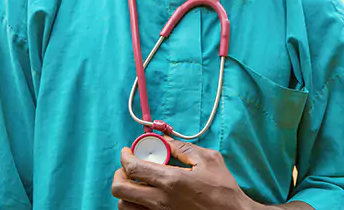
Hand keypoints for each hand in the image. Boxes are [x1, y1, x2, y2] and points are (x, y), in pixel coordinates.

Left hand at [112, 137, 255, 209]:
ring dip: (126, 192)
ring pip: (124, 207)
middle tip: (129, 167)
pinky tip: (146, 197)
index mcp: (170, 181)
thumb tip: (164, 140)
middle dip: (120, 174)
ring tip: (137, 183)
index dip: (125, 156)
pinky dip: (135, 206)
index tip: (127, 151)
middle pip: (120, 190)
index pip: (132, 168)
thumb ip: (182, 148)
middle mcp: (160, 202)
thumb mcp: (208, 159)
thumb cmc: (223, 190)